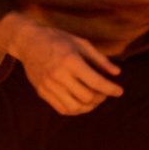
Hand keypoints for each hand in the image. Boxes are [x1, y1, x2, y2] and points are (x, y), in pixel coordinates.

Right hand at [0, 14, 123, 115]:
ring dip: (89, 107)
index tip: (119, 91)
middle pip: (87, 97)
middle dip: (101, 97)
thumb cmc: (58, 40)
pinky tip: (82, 102)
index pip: (95, 82)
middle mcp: (58, 75)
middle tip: (104, 92)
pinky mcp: (42, 92)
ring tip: (95, 99)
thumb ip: (100, 60)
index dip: (111, 89)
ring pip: (75, 107)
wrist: (28, 42)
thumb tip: (118, 73)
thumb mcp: (81, 43)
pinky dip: (76, 109)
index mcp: (70, 60)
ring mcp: (48, 85)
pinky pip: (62, 109)